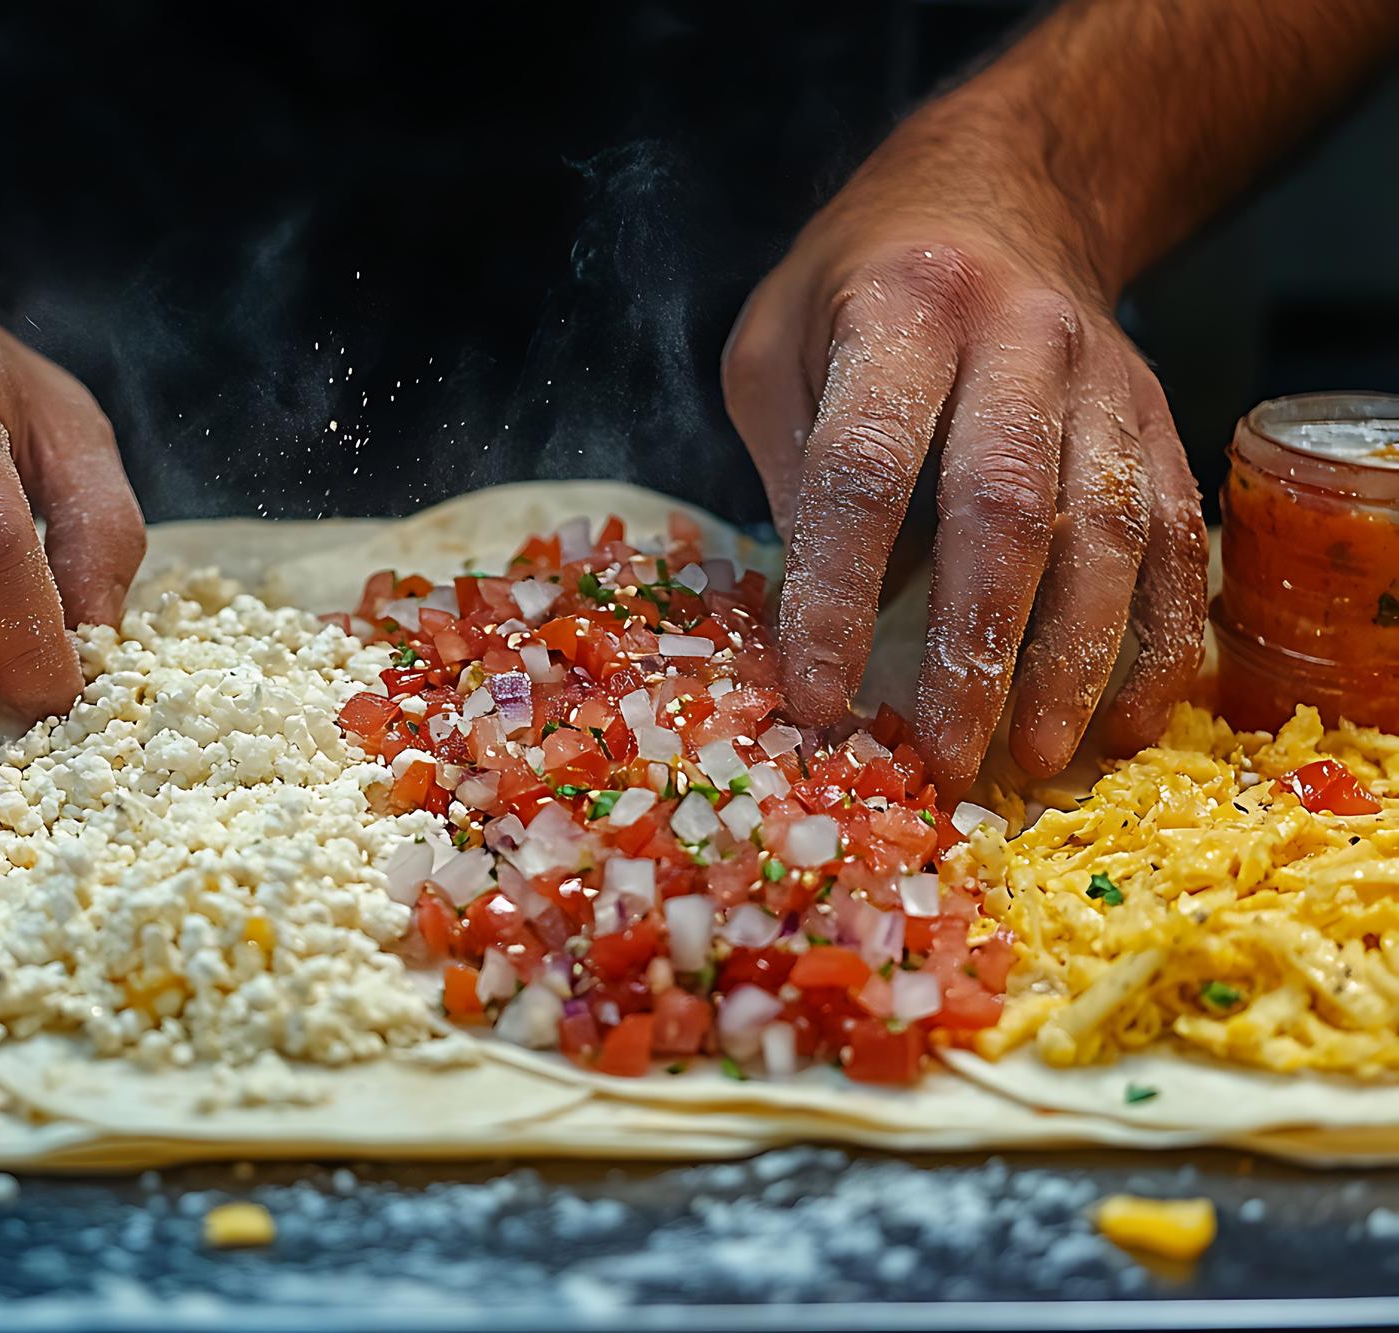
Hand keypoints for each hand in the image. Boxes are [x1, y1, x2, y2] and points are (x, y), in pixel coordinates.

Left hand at [721, 129, 1205, 790]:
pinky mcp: (1159, 423)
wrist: (1001, 196)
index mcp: (903, 309)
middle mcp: (1019, 338)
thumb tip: (823, 618)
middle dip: (973, 648)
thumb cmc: (858, 290)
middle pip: (1003, 507)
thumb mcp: (776, 347)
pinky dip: (1154, 640)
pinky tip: (1122, 721)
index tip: (817, 695)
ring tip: (1036, 759)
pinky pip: (1173, 541)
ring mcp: (1106, 381)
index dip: (838, 592)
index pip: (867, 468)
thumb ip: (791, 468)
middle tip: (944, 754)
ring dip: (1072, 660)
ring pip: (1106, 531)